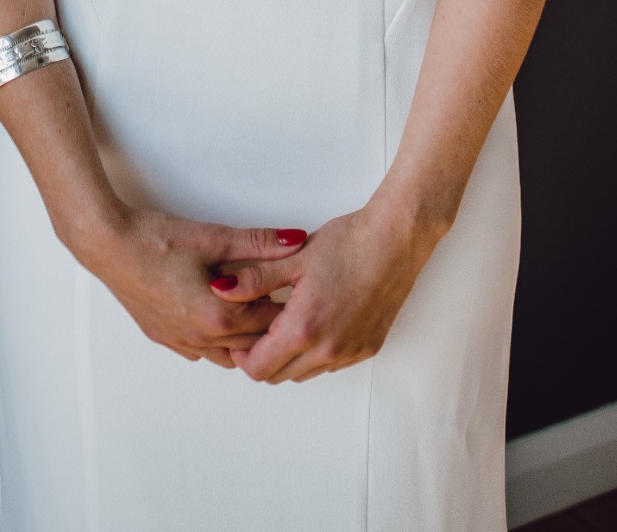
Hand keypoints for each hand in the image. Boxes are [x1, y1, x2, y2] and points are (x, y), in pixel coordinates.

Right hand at [81, 210, 309, 368]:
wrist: (109, 246)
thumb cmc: (157, 241)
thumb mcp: (214, 237)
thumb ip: (259, 242)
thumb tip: (296, 241)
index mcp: (218, 318)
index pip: (270, 323)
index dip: (288, 307)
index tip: (299, 293)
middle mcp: (200, 339)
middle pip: (252, 345)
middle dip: (271, 327)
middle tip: (283, 302)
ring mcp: (179, 342)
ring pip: (226, 356)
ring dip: (243, 339)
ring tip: (252, 310)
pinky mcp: (162, 337)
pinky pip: (200, 353)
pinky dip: (216, 342)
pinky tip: (216, 318)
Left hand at [210, 186, 442, 383]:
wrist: (396, 241)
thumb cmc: (347, 243)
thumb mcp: (294, 257)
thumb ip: (255, 279)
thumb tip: (220, 290)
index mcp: (304, 328)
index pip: (258, 368)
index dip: (241, 354)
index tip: (238, 332)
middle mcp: (327, 350)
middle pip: (278, 376)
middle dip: (262, 356)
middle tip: (258, 324)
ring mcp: (349, 353)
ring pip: (304, 373)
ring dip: (289, 357)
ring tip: (285, 320)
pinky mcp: (367, 349)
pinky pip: (330, 365)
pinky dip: (314, 353)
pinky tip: (314, 321)